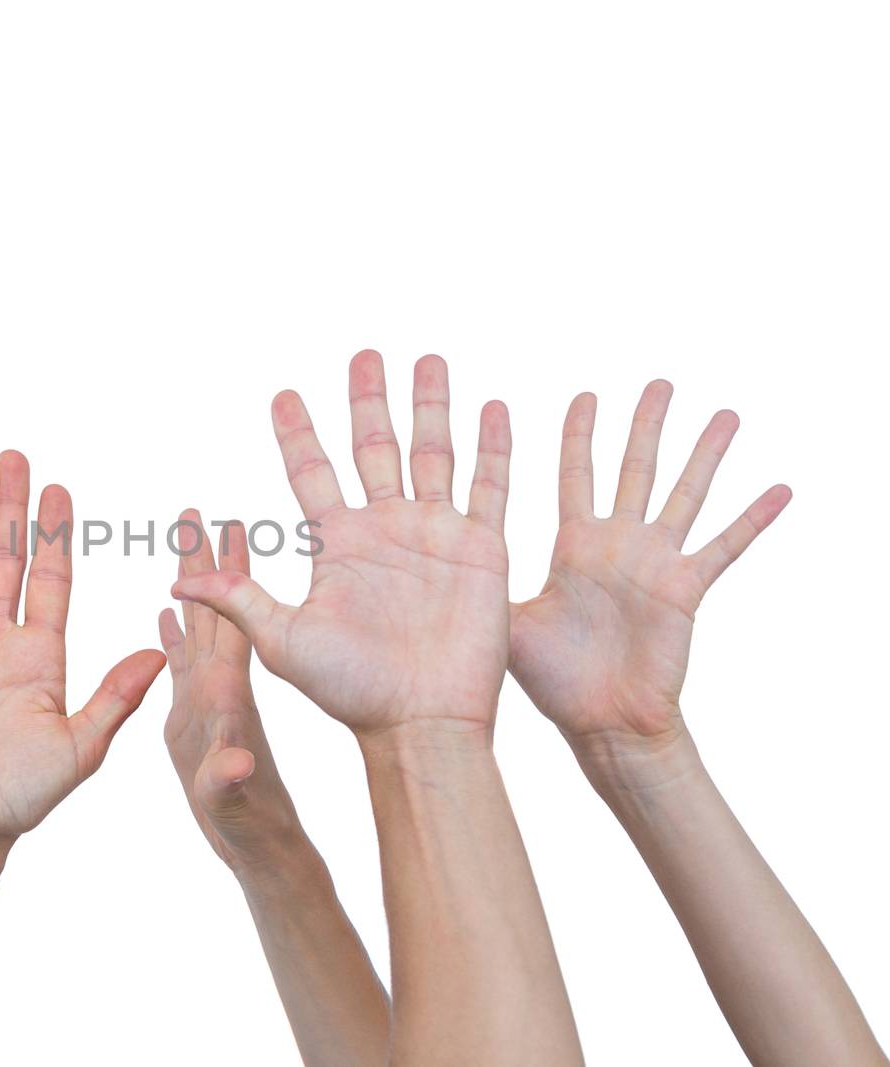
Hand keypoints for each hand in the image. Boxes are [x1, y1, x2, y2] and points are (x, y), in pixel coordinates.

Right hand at [0, 450, 166, 847]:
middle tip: (15, 455)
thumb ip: (115, 698)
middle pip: (7, 555)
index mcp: (42, 653)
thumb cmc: (21, 797)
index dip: (55, 533)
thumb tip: (160, 654)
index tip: (61, 489)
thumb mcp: (79, 748)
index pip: (51, 577)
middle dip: (12, 505)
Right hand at [159, 511, 305, 874]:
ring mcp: (205, 703)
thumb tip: (233, 765)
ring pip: (196, 631)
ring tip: (181, 547)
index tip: (226, 519)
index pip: (231, 620)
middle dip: (205, 560)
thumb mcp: (233, 805)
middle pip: (212, 611)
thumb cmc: (254, 832)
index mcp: (229, 696)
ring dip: (190, 590)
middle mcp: (218, 689)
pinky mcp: (192, 722)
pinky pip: (179, 666)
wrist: (264, 854)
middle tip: (195, 509)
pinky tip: (166, 616)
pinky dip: (172, 638)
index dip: (228, 572)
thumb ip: (227, 782)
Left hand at [172, 352, 511, 735]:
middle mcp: (384, 529)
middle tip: (363, 353)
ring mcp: (435, 535)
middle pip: (375, 446)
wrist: (420, 722)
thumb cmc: (350, 692)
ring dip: (430, 405)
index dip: (298, 433)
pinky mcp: (481, 551)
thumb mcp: (283, 641)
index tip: (282, 394)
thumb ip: (237, 603)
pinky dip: (494, 448)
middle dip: (369, 400)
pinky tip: (494, 407)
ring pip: (433, 452)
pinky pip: (489, 488)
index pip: (312, 471)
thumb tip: (173, 582)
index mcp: (336, 544)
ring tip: (426, 358)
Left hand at [509, 382, 790, 744]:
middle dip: (644, 425)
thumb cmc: (550, 681)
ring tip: (724, 414)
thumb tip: (435, 565)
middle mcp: (616, 545)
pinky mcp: (685, 590)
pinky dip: (752, 519)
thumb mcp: (507, 622)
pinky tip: (781, 488)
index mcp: (573, 546)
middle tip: (658, 380)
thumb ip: (481, 584)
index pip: (575, 474)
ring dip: (704, 454)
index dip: (579, 435)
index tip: (586, 394)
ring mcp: (655, 564)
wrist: (601, 724)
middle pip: (633, 468)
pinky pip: (724, 547)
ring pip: (683, 494)